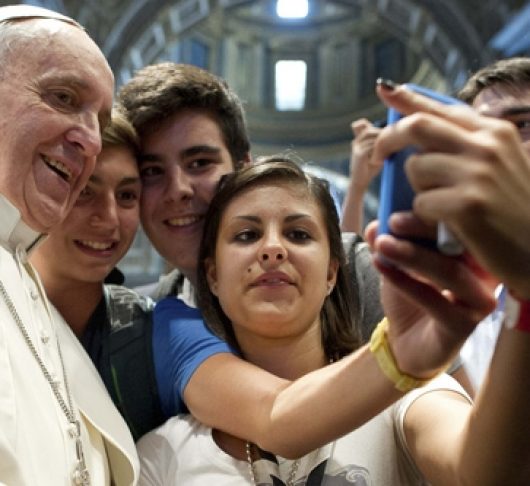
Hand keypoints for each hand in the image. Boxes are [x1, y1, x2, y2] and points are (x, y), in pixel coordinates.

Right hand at [349, 118, 383, 190]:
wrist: (360, 181)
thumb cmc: (369, 168)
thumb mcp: (375, 154)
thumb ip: (379, 145)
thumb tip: (393, 136)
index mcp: (358, 141)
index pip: (363, 125)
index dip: (375, 127)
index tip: (385, 132)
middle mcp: (356, 142)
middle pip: (368, 131)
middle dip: (380, 133)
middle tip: (390, 139)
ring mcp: (357, 148)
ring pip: (371, 139)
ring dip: (381, 142)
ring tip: (389, 147)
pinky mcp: (359, 154)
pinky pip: (371, 147)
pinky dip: (379, 149)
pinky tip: (385, 154)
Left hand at [365, 220, 495, 378]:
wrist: (408, 343)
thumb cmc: (412, 297)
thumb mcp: (397, 264)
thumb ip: (389, 242)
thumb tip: (376, 223)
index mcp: (476, 251)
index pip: (461, 224)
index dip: (431, 212)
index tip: (400, 205)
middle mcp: (487, 274)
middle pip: (460, 244)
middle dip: (422, 229)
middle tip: (391, 221)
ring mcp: (479, 300)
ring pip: (449, 272)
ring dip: (412, 255)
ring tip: (382, 244)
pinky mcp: (464, 325)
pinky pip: (434, 300)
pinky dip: (404, 281)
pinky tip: (381, 266)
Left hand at [373, 83, 529, 298]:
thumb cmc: (518, 215)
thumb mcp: (504, 167)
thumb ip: (470, 146)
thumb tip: (425, 127)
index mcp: (494, 133)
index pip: (441, 108)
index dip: (409, 99)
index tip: (385, 90)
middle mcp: (486, 145)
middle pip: (417, 126)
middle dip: (389, 138)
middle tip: (378, 156)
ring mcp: (477, 174)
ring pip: (415, 168)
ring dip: (417, 189)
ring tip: (441, 206)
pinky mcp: (466, 205)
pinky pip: (420, 203)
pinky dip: (425, 217)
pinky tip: (448, 226)